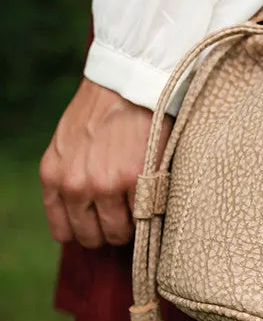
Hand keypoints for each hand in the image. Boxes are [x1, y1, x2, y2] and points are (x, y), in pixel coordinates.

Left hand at [40, 78, 171, 247]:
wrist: (127, 83)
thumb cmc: (100, 111)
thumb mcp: (66, 145)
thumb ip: (68, 179)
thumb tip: (84, 215)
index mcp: (53, 177)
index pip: (63, 231)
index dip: (85, 230)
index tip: (100, 221)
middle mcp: (76, 186)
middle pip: (92, 237)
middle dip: (109, 229)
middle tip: (125, 212)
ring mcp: (106, 185)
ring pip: (120, 232)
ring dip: (132, 222)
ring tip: (139, 200)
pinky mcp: (137, 179)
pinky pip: (145, 215)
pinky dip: (151, 207)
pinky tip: (151, 187)